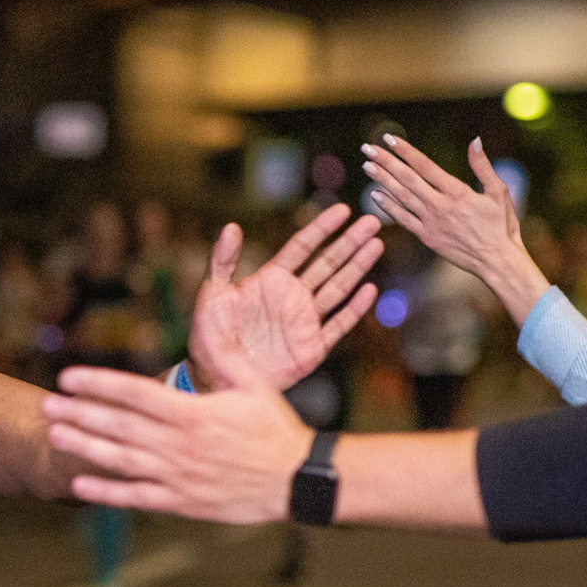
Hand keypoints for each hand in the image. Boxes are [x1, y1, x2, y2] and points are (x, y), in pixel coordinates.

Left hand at [41, 359, 311, 522]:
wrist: (298, 480)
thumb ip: (223, 350)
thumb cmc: (275, 427)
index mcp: (193, 412)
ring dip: (85, 448)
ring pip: (121, 460)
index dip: (98, 384)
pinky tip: (79, 485)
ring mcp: (178, 476)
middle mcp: (180, 444)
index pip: (135, 392)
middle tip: (47, 405)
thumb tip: (209, 307)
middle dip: (80, 414)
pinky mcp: (182, 502)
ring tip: (55, 436)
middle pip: (119, 426)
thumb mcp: (254, 383)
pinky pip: (137, 496)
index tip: (69, 377)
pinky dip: (107, 492)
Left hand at [187, 205, 381, 391]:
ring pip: (338, 287)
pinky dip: (354, 308)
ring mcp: (304, 320)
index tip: (343, 210)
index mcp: (271, 280)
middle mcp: (292, 296)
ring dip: (357, 267)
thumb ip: (222, 261)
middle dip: (349, 242)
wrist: (216, 376)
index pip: (302, 247)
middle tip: (371, 221)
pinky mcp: (312, 346)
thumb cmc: (210, 334)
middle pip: (327, 263)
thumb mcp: (213, 294)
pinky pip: (338, 324)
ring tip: (375, 244)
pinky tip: (369, 289)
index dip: (322, 228)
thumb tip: (231, 227)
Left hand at [360, 135, 548, 320]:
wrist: (497, 261)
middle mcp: (440, 206)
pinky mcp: (426, 237)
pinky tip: (374, 194)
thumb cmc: (501, 225)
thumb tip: (475, 140)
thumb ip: (483, 166)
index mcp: (457, 192)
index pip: (425, 166)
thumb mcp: (498, 192)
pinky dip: (388, 206)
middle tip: (367, 148)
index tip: (389, 138)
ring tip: (366, 165)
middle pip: (407, 179)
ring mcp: (430, 222)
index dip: (405, 151)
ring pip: (401, 197)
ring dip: (382, 180)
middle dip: (386, 162)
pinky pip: (403, 219)